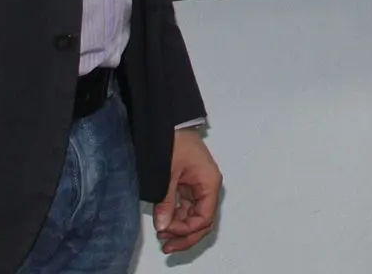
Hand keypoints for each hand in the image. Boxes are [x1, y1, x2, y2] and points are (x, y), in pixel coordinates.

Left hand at [154, 127, 220, 253]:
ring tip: (162, 237)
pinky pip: (186, 209)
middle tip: (167, 246)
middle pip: (203, 221)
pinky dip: (176, 219)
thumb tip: (163, 226)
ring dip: (180, 229)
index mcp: (209, 183)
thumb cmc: (175, 142)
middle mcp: (207, 188)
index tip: (167, 232)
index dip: (187, 229)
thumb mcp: (168, 174)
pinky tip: (164, 224)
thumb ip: (167, 201)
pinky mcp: (188, 186)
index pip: (204, 217)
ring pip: (194, 217)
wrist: (170, 124)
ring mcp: (198, 188)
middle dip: (186, 236)